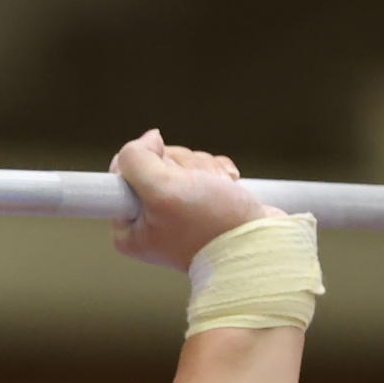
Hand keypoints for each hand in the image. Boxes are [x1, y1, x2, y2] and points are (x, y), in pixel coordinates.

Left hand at [110, 129, 280, 269]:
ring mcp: (177, 213)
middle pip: (155, 164)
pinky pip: (201, 170)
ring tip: (216, 189)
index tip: (169, 178)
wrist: (259, 242)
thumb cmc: (212, 226)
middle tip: (197, 187)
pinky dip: (217, 172)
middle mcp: (149, 222)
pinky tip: (226, 185)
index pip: (123, 172)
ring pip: (181, 165)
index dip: (151, 163)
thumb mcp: (161, 189)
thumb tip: (148, 140)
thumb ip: (137, 160)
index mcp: (128, 230)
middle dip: (182, 166)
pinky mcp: (201, 203)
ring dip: (203, 169)